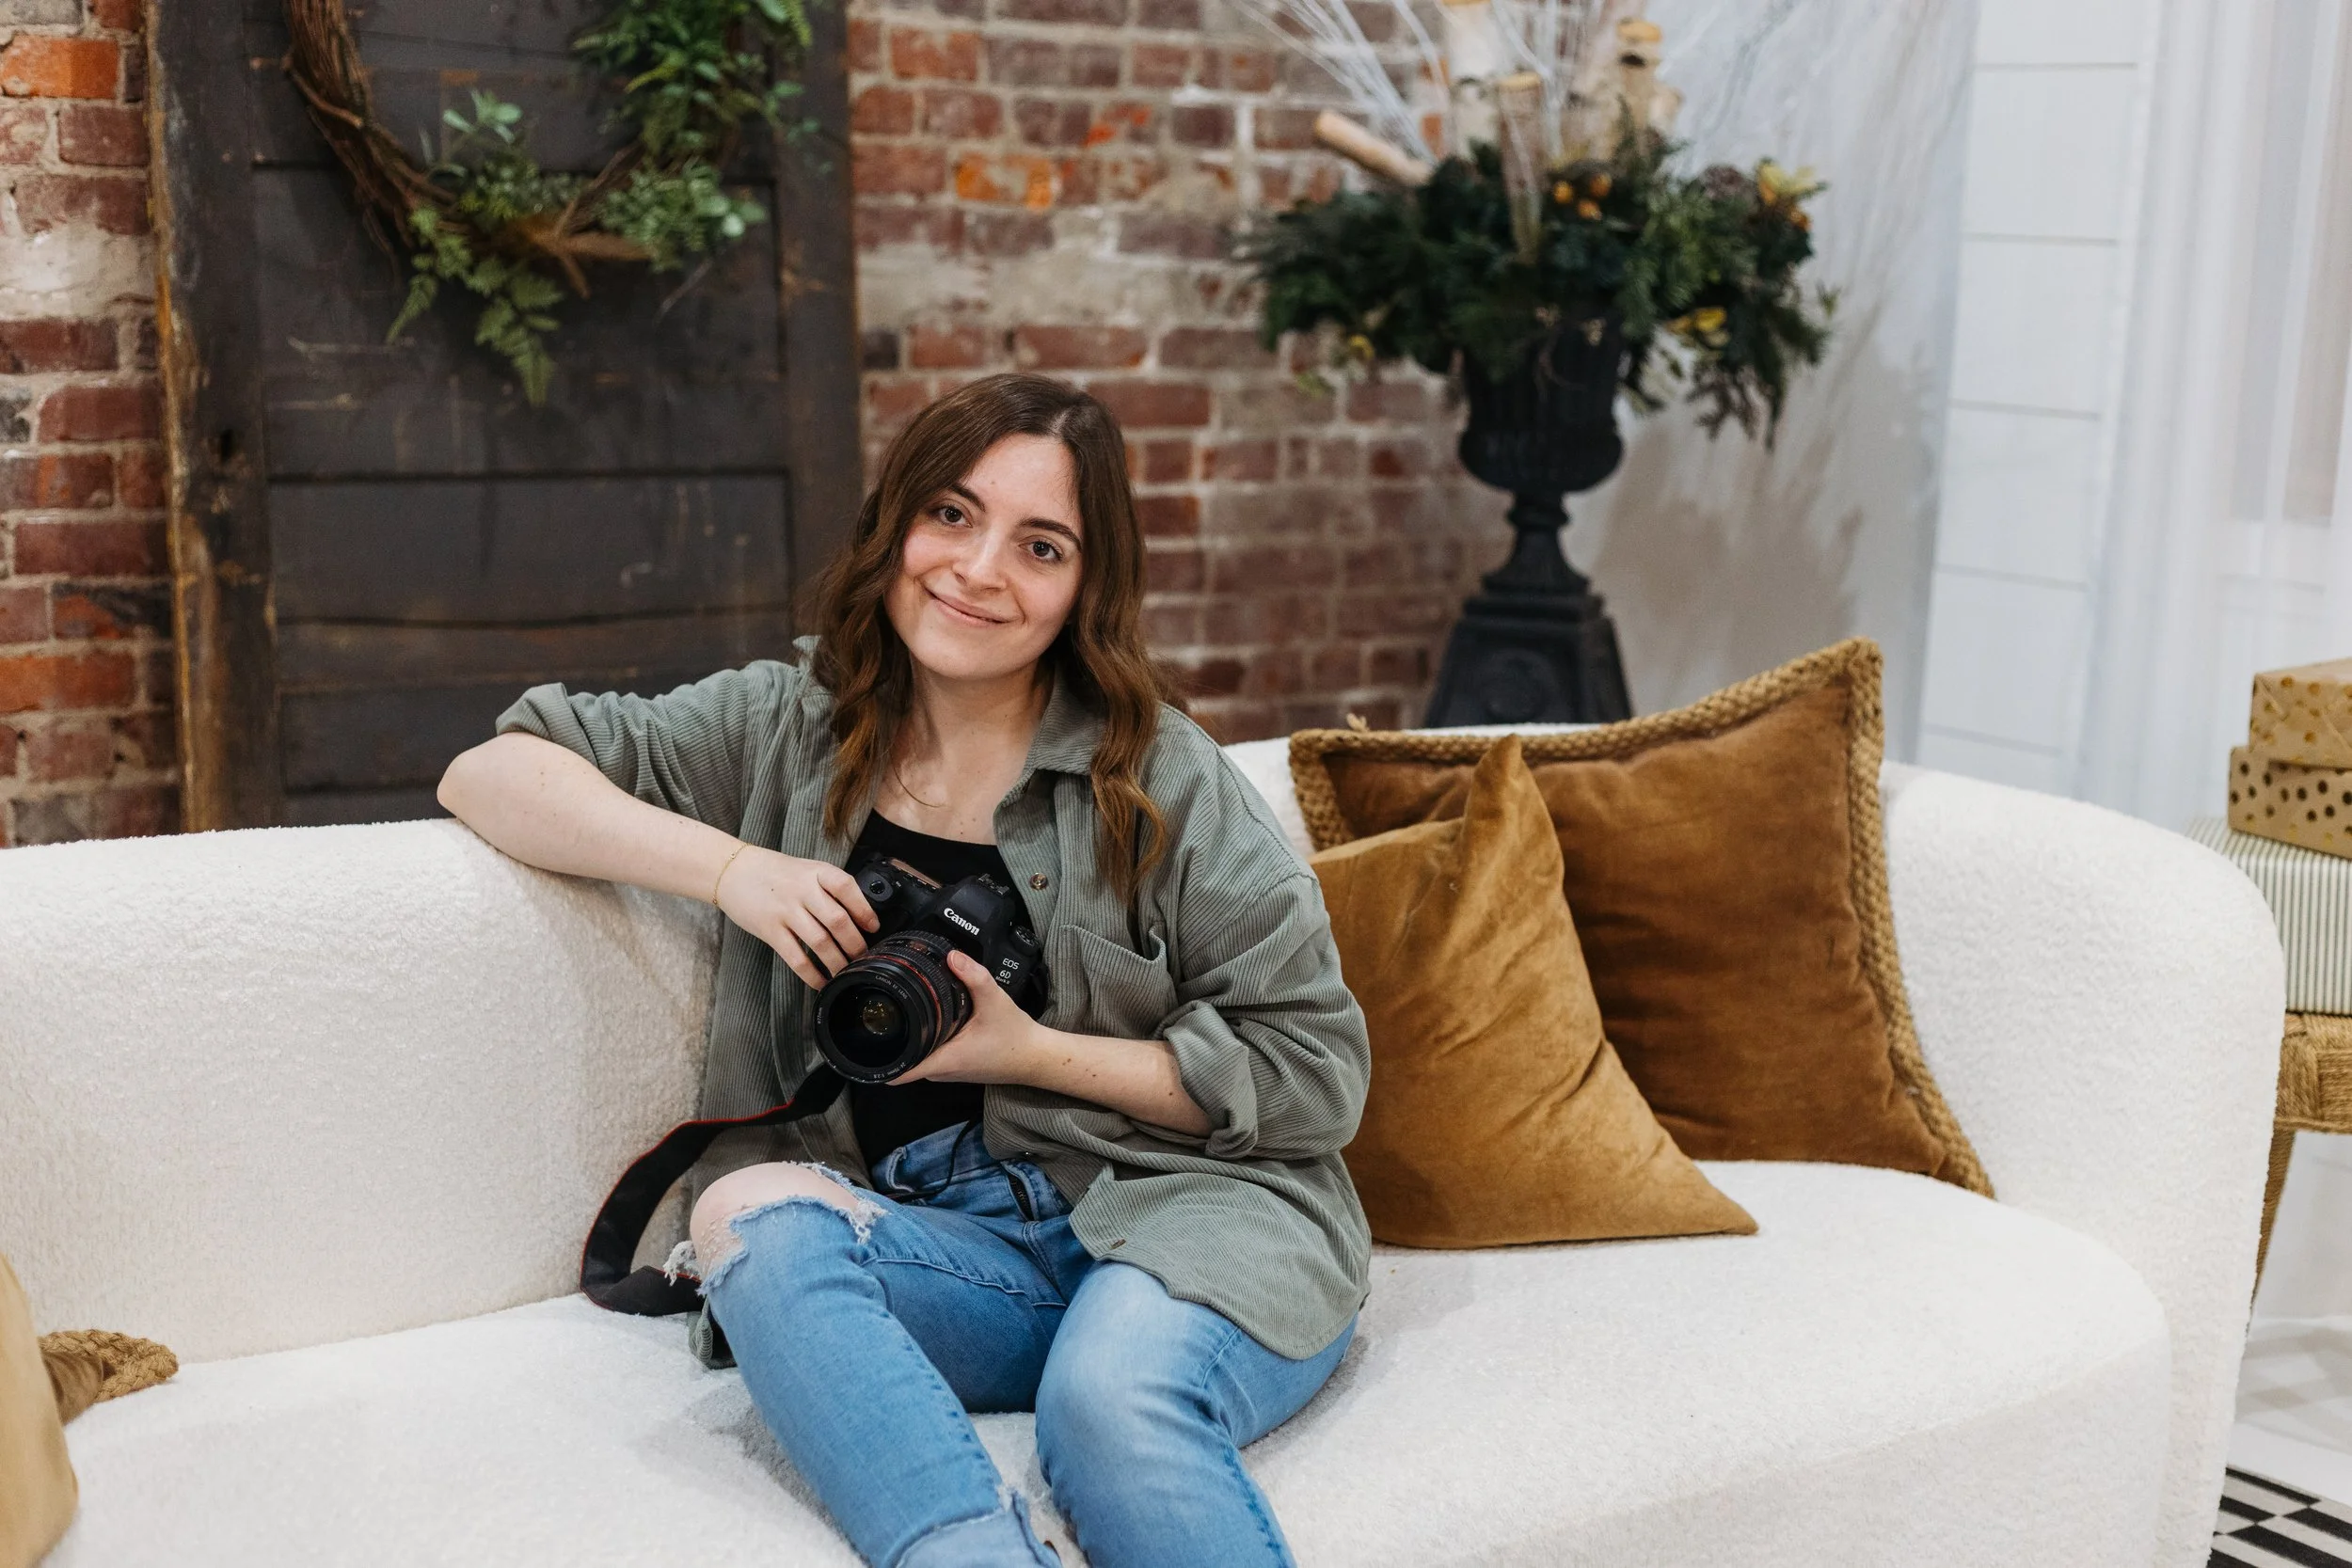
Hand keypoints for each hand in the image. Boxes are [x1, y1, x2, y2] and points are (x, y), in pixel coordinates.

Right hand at [716, 846, 877, 987]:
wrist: (733, 870)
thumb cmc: (775, 873)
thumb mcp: (806, 869)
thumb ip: (828, 887)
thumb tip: (858, 915)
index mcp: (816, 872)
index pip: (847, 888)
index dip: (864, 910)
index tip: (874, 927)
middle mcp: (802, 890)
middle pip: (838, 920)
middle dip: (856, 944)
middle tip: (864, 957)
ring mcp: (785, 910)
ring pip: (820, 942)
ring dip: (838, 962)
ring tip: (847, 972)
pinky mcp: (770, 930)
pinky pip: (796, 957)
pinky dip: (812, 974)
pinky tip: (821, 981)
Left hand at [891, 949, 1045, 1085]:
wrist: (1035, 1057)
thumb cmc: (1015, 1035)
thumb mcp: (995, 1001)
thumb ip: (974, 976)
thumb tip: (951, 955)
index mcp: (945, 1060)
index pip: (899, 1071)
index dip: (878, 1060)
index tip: (863, 1043)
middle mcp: (941, 1071)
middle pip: (902, 1059)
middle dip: (890, 1039)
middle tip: (882, 1011)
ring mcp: (947, 1072)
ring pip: (914, 1057)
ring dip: (908, 1039)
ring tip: (901, 1013)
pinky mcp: (953, 1067)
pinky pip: (927, 1056)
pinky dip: (923, 1041)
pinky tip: (925, 1022)